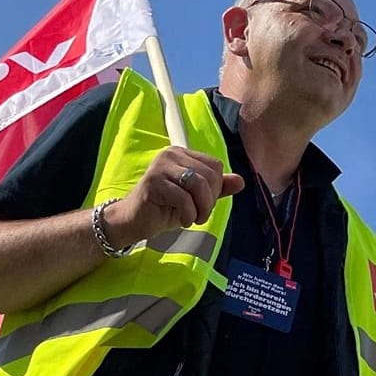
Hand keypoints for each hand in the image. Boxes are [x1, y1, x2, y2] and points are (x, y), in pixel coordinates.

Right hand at [105, 148, 246, 246]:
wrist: (134, 221)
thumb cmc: (165, 208)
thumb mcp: (196, 199)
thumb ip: (217, 189)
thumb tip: (240, 181)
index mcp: (183, 154)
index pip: (215, 166)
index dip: (216, 189)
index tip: (204, 205)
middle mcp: (171, 154)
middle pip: (209, 175)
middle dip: (209, 201)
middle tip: (199, 215)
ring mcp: (160, 166)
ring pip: (198, 184)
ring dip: (201, 209)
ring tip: (193, 219)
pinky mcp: (152, 182)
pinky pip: (183, 198)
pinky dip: (189, 214)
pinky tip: (182, 220)